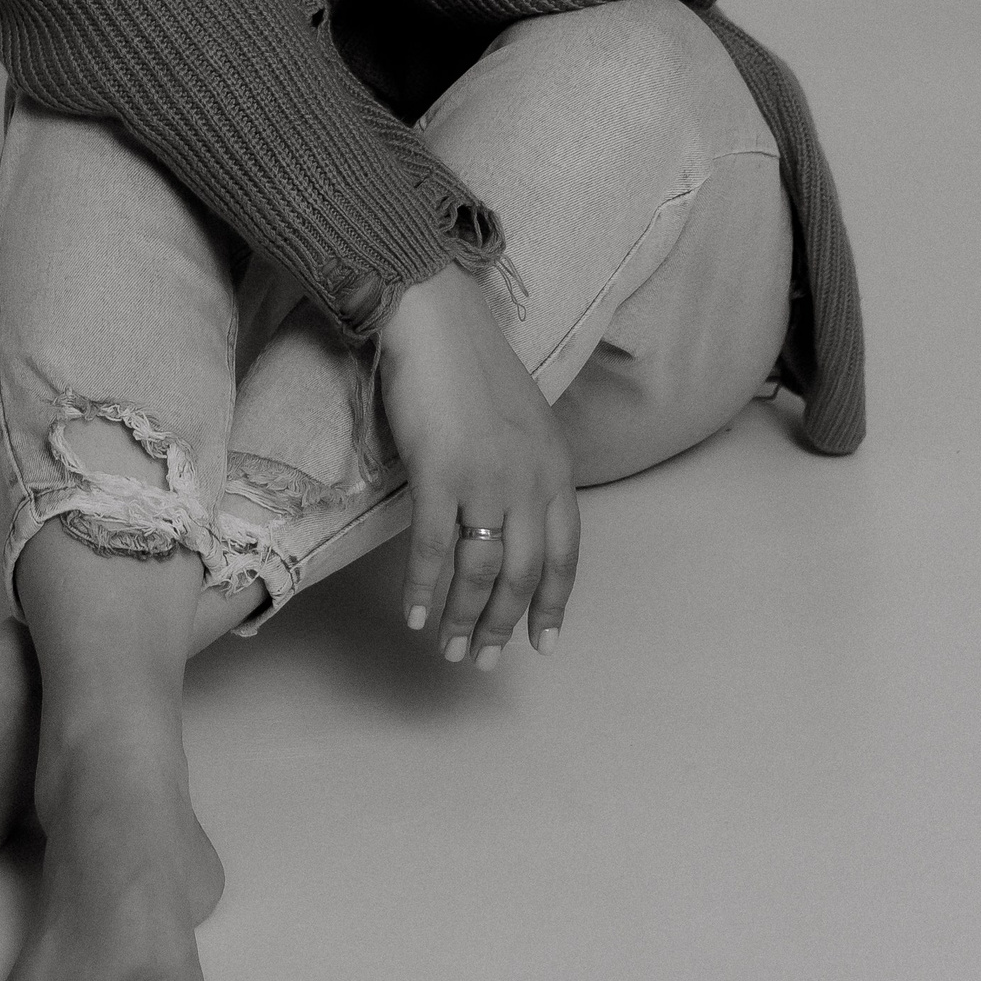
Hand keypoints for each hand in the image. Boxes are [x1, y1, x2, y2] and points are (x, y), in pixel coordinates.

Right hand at [374, 262, 580, 667]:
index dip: (552, 603)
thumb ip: (527, 469)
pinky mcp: (441, 473)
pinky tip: (415, 616)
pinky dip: (425, 590)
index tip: (543, 642)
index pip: (565, 554)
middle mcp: (531, 480)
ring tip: (449, 648)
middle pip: (523, 573)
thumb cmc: (470, 364)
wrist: (435, 320)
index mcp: (556, 467)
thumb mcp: (522, 420)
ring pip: (482, 571)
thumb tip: (514, 518)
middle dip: (505, 624)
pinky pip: (436, 549)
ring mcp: (488, 478)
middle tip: (484, 660)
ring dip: (465, 618)